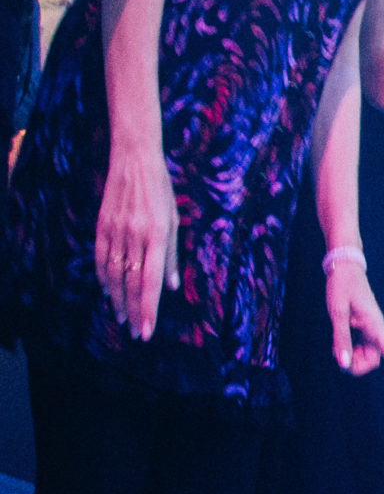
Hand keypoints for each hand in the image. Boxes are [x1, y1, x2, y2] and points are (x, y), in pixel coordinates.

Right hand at [95, 140, 178, 337]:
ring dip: (117, 299)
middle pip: (130, 283)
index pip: (151, 281)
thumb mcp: (175, 220)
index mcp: (158, 235)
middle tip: (135, 333)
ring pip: (112, 274)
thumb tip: (172, 287)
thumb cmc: (161, 191)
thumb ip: (173, 256)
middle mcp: (135, 236)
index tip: (147, 331)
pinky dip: (103, 279)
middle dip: (133, 311)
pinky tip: (108, 292)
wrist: (134, 160)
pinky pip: (100, 259)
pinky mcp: (101, 226)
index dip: (148, 308)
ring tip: (123, 317)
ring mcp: (115, 231)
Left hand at [324, 258, 383, 393]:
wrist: (345, 267)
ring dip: (353, 359)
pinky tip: (339, 344)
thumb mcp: (337, 313)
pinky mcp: (363, 326)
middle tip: (338, 360)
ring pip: (366, 355)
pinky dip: (349, 350)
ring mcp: (370, 328)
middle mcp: (376, 329)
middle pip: (375, 360)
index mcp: (374, 326)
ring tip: (337, 349)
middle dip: (358, 367)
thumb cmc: (341, 287)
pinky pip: (359, 346)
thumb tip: (343, 364)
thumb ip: (340, 339)